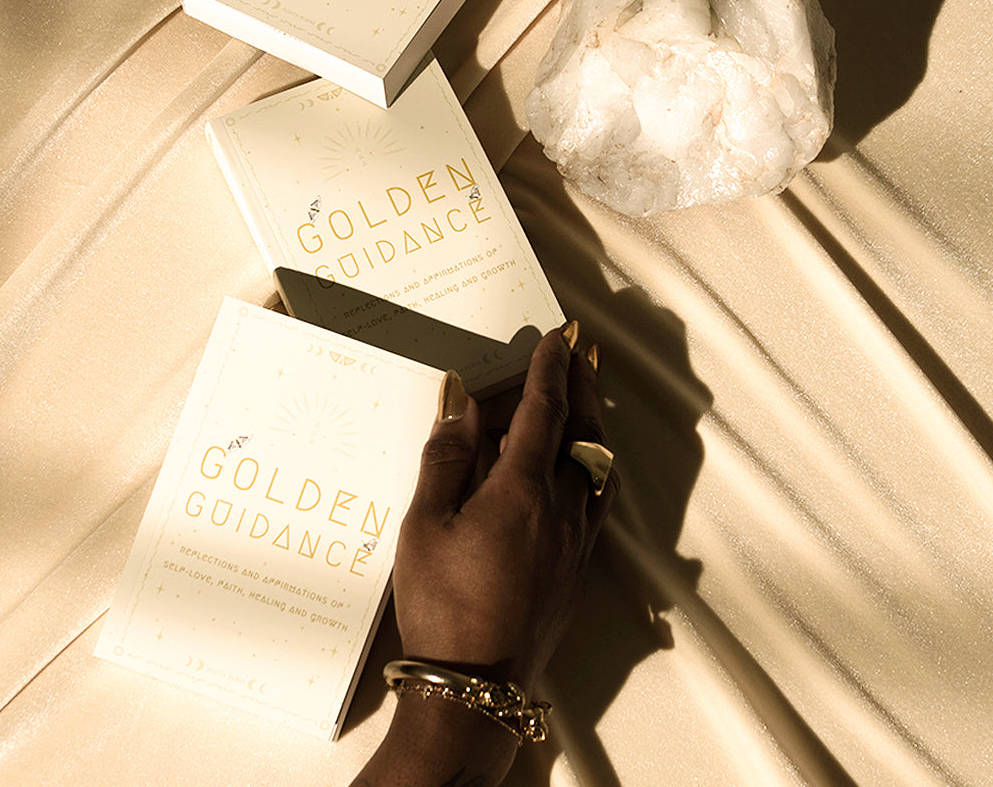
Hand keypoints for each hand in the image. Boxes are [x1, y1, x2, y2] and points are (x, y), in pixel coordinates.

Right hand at [393, 323, 616, 690]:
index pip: (544, 412)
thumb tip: (462, 404)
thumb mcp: (424, 525)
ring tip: (583, 399)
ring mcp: (577, 540)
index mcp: (522, 491)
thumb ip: (446, 459)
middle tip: (578, 353)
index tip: (556, 338)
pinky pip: (599, 498)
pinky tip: (581, 466)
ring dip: (594, 423)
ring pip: (599, 465)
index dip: (549, 371)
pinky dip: (595, 464)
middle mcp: (562, 509)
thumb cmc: (441, 603)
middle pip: (585, 432)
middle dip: (583, 386)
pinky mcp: (580, 567)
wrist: (474, 685)